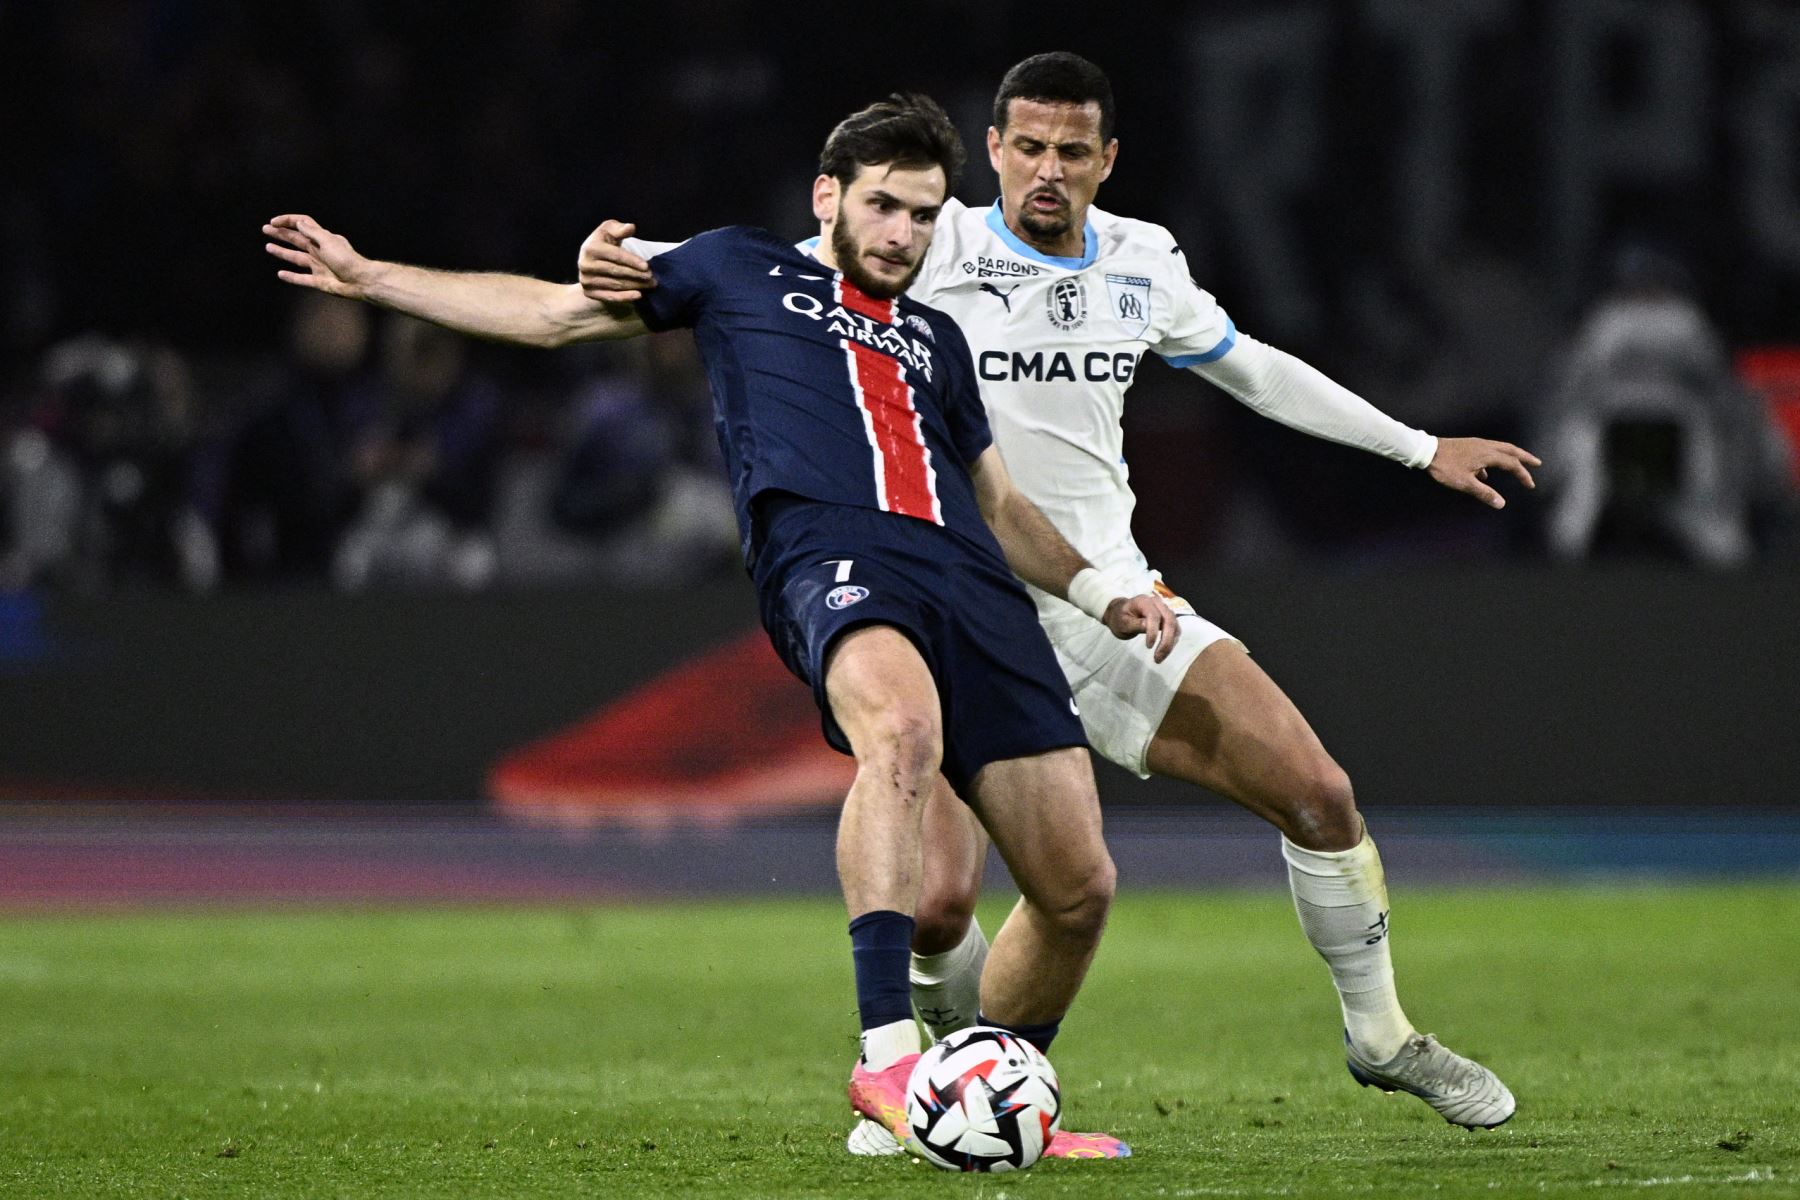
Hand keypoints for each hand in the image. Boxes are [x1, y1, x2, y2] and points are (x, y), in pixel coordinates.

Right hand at [263, 214, 377, 298]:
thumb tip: (299, 222)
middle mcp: (318, 251)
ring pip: (296, 258)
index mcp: (322, 239)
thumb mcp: (328, 241)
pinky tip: (280, 274)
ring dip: (282, 252)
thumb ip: (312, 232)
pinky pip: (301, 279)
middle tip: (265, 229)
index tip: (274, 222)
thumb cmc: (346, 259)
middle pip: (296, 240)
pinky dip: (291, 277)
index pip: (303, 225)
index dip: (288, 221)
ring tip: (268, 247)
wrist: (360, 281)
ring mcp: (318, 266)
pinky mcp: (319, 281)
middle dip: (281, 234)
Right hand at [578, 220, 656, 301]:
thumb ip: (620, 229)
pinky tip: (638, 295)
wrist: (589, 261)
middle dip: (637, 274)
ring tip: (651, 284)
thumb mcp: (610, 230)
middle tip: (653, 277)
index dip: (632, 261)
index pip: (615, 256)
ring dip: (636, 285)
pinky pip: (610, 296)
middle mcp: (585, 264)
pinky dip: (625, 297)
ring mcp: (586, 280)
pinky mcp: (589, 292)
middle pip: (616, 271)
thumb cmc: (604, 242)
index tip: (647, 266)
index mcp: (590, 247)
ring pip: (616, 285)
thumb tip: (630, 227)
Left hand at [1103, 593, 1179, 662]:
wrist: (1122, 614)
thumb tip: (1147, 627)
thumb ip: (1135, 624)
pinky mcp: (1169, 619)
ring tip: (1159, 658)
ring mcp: (1165, 610)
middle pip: (1169, 620)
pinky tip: (1163, 653)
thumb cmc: (1120, 618)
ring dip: (1170, 644)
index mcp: (1144, 601)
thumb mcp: (1122, 622)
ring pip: (1175, 627)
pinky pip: (1175, 631)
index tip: (1148, 647)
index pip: (1154, 615)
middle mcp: (1158, 603)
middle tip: (1157, 658)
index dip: (1153, 631)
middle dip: (1166, 641)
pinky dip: (1172, 643)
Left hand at [1427, 437, 1540, 508]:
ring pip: (1500, 449)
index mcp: (1488, 455)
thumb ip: (1484, 493)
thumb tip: (1501, 504)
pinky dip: (1494, 460)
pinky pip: (1488, 452)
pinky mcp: (1470, 445)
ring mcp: (1477, 444)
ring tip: (1517, 465)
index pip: (1512, 464)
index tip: (1530, 485)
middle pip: (1511, 450)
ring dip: (1511, 456)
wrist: (1427, 451)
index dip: (1523, 475)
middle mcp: (1486, 446)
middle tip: (1537, 463)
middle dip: (1525, 457)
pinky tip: (1486, 474)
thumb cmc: (1446, 467)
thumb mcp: (1465, 483)